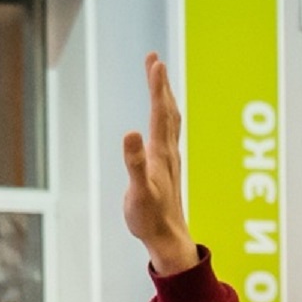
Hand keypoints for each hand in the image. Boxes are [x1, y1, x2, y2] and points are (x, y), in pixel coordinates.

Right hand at [121, 53, 197, 276]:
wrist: (168, 241)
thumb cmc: (151, 220)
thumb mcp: (139, 192)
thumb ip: (134, 163)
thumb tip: (130, 133)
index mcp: (161, 154)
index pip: (160, 112)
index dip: (157, 86)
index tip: (155, 61)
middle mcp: (169, 153)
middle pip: (167, 111)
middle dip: (160, 84)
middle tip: (154, 60)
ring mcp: (169, 161)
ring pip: (170, 122)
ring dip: (164, 98)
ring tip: (159, 80)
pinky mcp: (167, 170)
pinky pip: (167, 136)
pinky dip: (164, 118)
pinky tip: (161, 121)